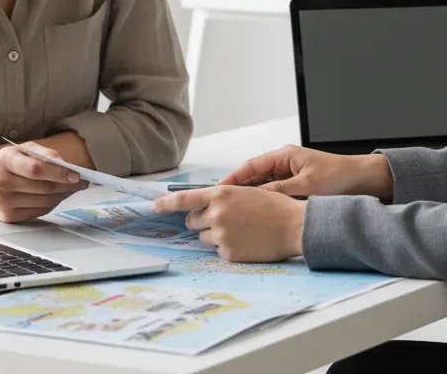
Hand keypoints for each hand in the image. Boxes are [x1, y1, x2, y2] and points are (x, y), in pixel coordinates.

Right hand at [0, 142, 87, 222]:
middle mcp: (1, 183)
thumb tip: (65, 164)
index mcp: (5, 161)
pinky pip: (36, 212)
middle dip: (66, 186)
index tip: (76, 175)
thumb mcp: (18, 150)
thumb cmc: (1, 164)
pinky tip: (57, 197)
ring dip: (61, 196)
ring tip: (72, 189)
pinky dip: (50, 205)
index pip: (36, 169)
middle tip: (81, 183)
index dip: (58, 173)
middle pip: (41, 187)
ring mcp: (3, 203)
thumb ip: (42, 153)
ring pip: (42, 201)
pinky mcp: (6, 218)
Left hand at [152, 186, 304, 262]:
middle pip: (192, 221)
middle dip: (201, 221)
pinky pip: (217, 251)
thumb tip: (203, 205)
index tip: (153, 206)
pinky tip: (245, 241)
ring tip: (239, 230)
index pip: (184, 199)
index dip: (165, 203)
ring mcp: (222, 235)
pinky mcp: (228, 253)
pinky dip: (227, 247)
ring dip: (214, 235)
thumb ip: (222, 198)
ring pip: (203, 237)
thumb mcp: (246, 192)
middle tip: (222, 219)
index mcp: (221, 194)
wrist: (293, 226)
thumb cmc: (273, 206)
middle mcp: (217, 213)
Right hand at [218, 144, 392, 200]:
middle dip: (236, 188)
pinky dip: (263, 201)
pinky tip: (255, 214)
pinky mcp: (296, 185)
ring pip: (262, 186)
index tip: (217, 189)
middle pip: (253, 176)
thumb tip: (255, 199)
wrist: (361, 180)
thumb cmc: (337, 177)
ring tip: (232, 211)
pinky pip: (273, 193)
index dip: (233, 178)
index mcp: (284, 156)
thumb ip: (280, 191)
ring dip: (249, 196)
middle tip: (218, 204)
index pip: (251, 166)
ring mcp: (290, 174)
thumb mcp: (306, 185)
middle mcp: (284, 163)